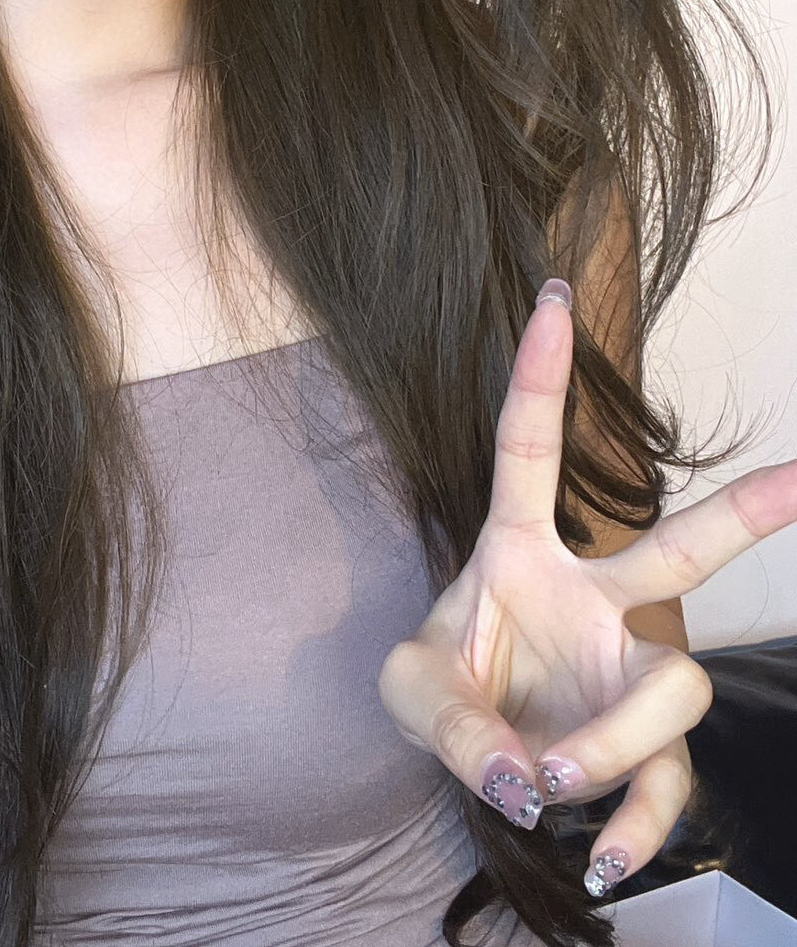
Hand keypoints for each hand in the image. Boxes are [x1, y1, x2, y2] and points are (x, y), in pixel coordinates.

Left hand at [377, 278, 796, 900]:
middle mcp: (596, 603)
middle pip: (681, 552)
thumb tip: (530, 777)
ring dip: (612, 739)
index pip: (526, 453)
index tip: (550, 298)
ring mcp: (630, 675)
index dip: (538, 377)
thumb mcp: (411, 692)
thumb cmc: (449, 691)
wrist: (476, 760)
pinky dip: (634, 827)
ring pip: (674, 687)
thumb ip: (454, 724)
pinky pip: (669, 786)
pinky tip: (600, 859)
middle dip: (745, 513)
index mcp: (520, 553)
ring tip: (549, 776)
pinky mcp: (648, 752)